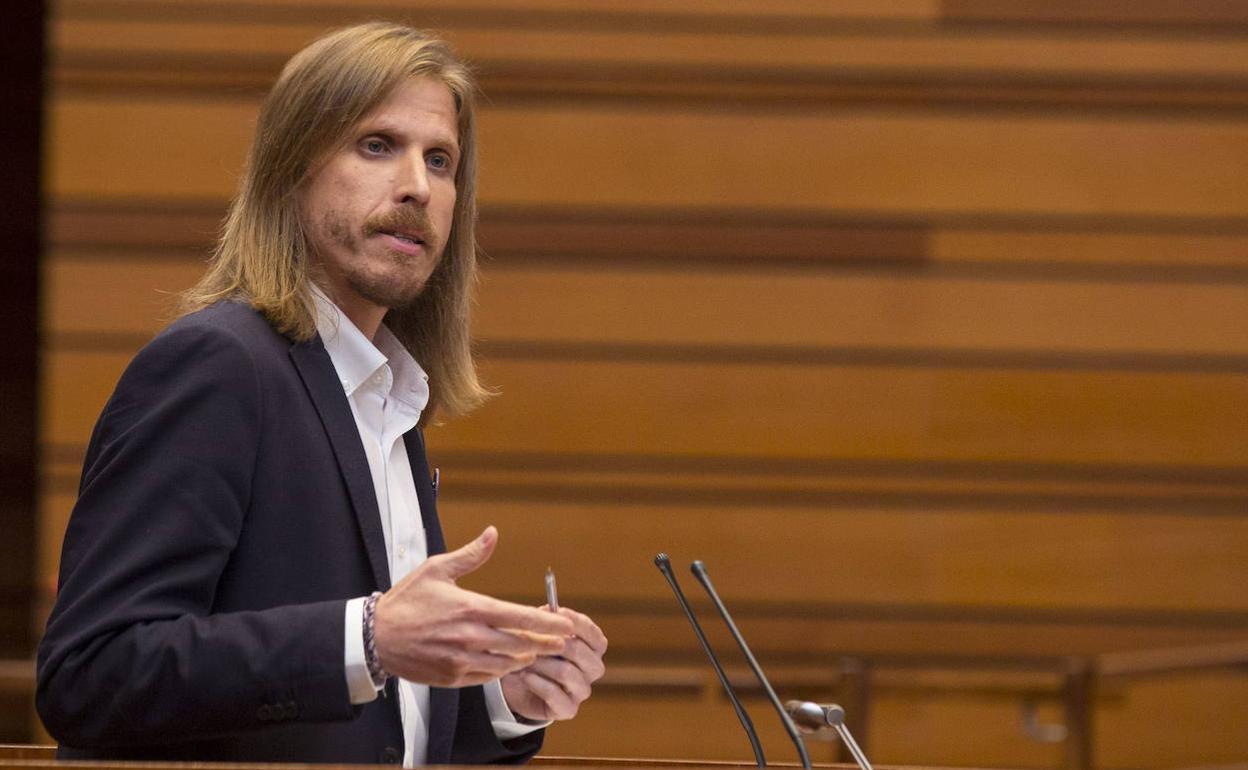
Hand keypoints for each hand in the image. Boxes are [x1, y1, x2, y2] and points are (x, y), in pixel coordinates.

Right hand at [373, 526, 573, 686]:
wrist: (376, 637)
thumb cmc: (407, 600)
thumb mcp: (436, 569)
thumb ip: (470, 555)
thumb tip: (492, 533)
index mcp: (472, 608)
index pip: (520, 617)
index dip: (548, 623)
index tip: (567, 626)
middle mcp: (471, 637)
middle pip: (521, 644)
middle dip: (545, 643)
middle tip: (561, 642)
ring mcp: (463, 660)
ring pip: (508, 663)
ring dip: (525, 657)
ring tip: (537, 651)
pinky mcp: (454, 678)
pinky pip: (488, 677)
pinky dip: (502, 670)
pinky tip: (508, 662)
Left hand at [501, 606, 607, 721]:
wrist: (519, 685)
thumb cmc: (535, 652)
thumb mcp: (541, 634)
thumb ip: (548, 622)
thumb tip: (548, 610)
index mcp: (594, 648)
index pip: (595, 636)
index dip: (577, 624)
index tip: (557, 613)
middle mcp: (593, 669)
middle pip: (581, 653)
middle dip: (554, 643)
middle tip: (534, 639)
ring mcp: (582, 690)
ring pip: (567, 673)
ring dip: (543, 663)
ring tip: (526, 659)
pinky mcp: (569, 709)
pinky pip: (556, 695)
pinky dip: (538, 683)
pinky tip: (525, 676)